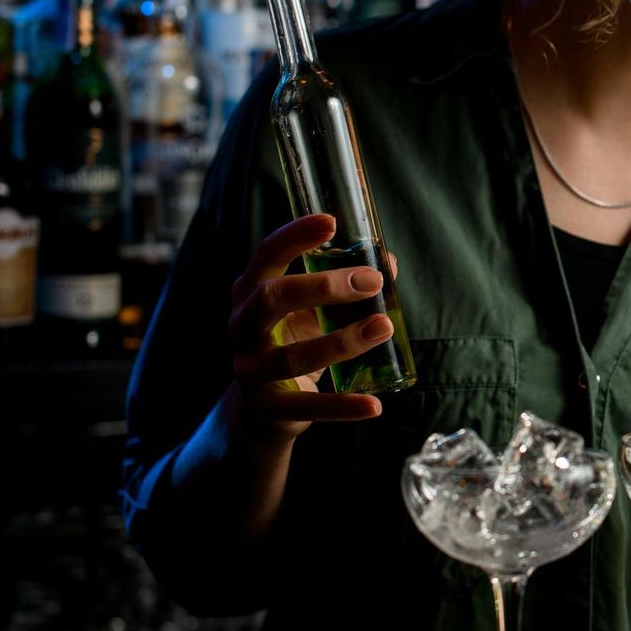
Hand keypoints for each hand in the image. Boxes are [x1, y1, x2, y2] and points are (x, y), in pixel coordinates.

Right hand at [223, 214, 396, 449]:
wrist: (260, 409)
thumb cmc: (290, 341)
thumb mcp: (311, 310)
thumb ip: (345, 286)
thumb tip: (388, 264)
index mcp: (250, 291)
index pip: (267, 255)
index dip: (295, 236)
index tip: (331, 221)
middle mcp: (242, 326)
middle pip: (272, 298)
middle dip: (324, 287)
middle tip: (372, 280)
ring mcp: (251, 369)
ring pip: (293, 355)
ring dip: (343, 341)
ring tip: (384, 327)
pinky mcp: (268, 408)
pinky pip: (308, 406)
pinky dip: (344, 407)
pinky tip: (375, 405)